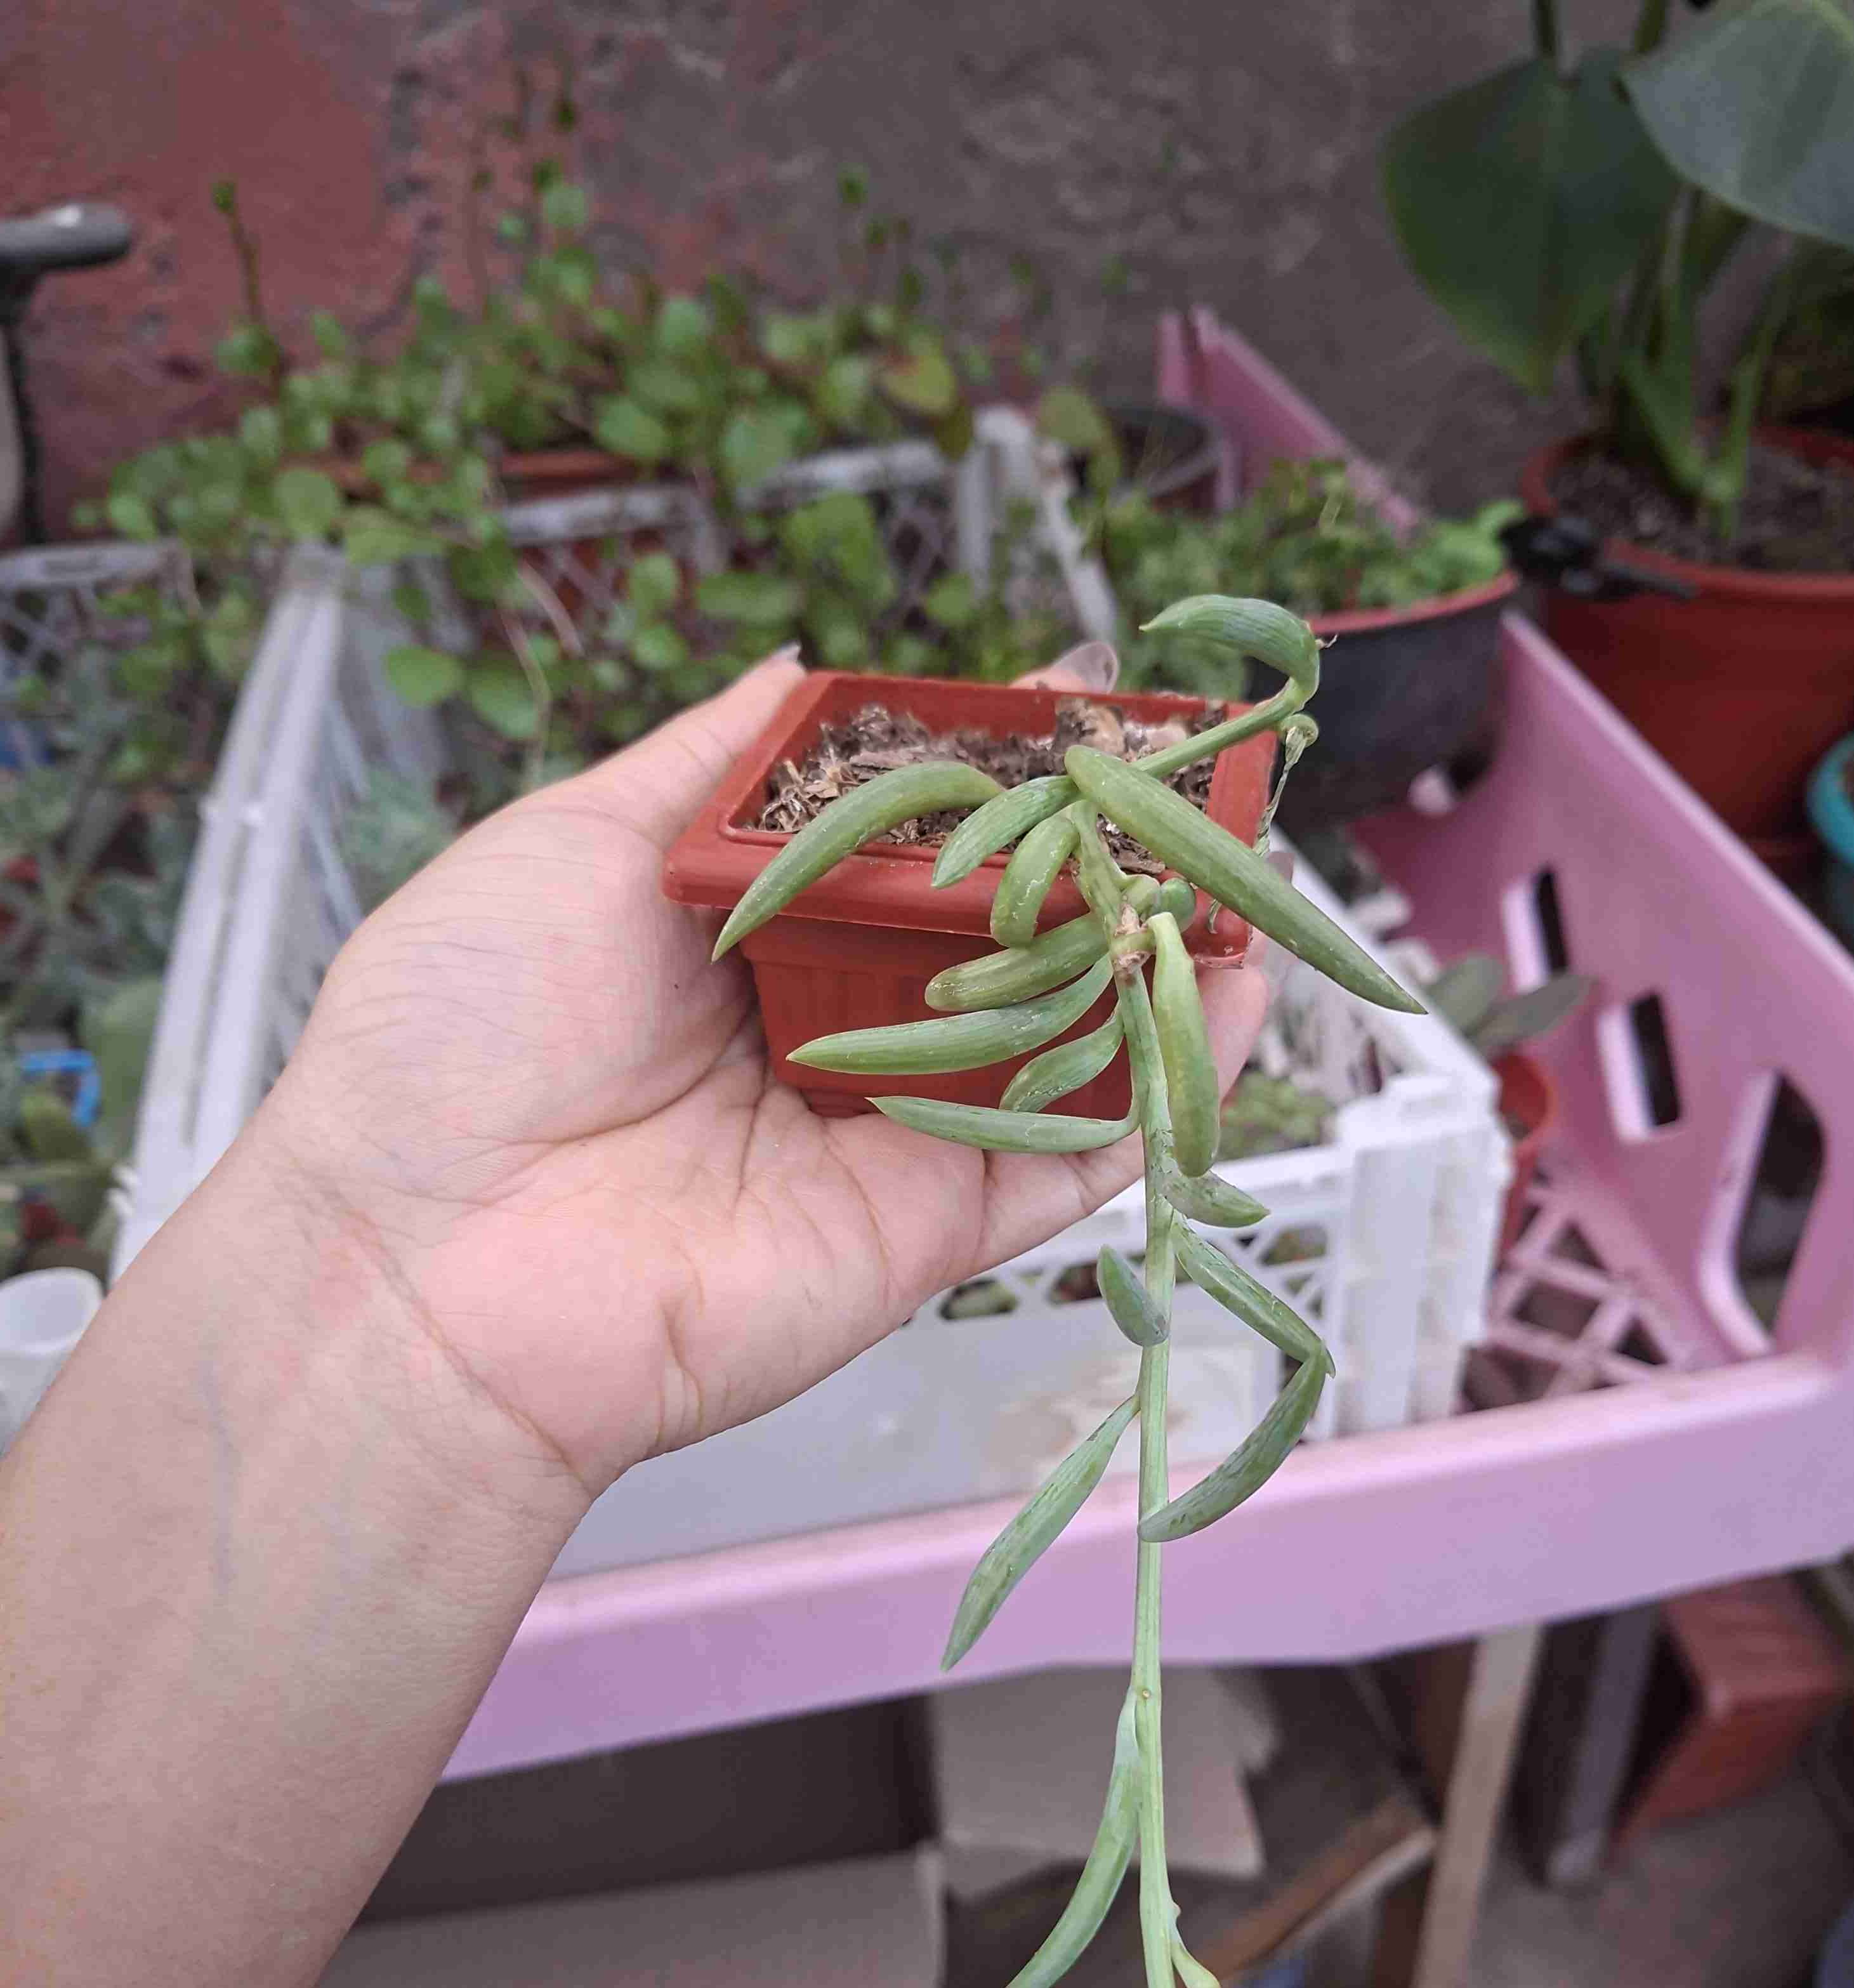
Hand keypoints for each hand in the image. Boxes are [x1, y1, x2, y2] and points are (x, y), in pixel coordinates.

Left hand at [250, 650, 1270, 1500]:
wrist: (424, 1268)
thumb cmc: (455, 1038)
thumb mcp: (571, 843)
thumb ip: (708, 767)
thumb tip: (798, 672)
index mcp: (747, 935)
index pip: (908, 837)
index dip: (994, 766)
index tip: (1078, 694)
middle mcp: (828, 1027)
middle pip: (996, 931)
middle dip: (1099, 851)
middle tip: (1192, 770)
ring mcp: (885, 1130)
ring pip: (1056, 1036)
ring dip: (1155, 954)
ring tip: (1248, 863)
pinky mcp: (926, 1228)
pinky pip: (1068, 1156)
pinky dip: (1162, 1089)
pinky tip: (1238, 998)